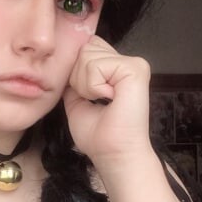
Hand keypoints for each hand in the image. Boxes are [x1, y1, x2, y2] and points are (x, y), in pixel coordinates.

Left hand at [63, 36, 152, 167]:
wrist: (112, 154)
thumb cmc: (99, 136)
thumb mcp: (77, 101)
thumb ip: (73, 79)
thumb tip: (65, 62)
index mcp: (116, 69)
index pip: (87, 47)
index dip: (77, 71)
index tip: (88, 96)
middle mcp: (127, 62)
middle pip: (85, 47)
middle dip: (79, 77)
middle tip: (95, 100)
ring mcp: (133, 64)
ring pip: (87, 55)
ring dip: (85, 84)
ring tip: (103, 101)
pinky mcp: (135, 68)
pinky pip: (96, 65)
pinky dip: (93, 86)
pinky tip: (109, 99)